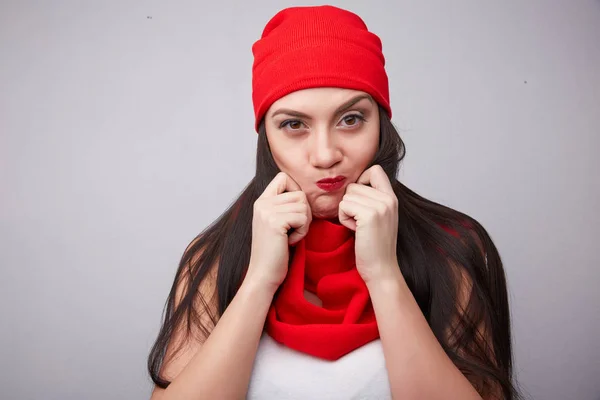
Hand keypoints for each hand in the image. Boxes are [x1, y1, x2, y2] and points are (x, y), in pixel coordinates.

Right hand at [246, 172, 312, 292]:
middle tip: (293, 230)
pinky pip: (302, 218)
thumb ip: (284, 206)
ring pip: (303, 205)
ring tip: (290, 237)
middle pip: (299, 193)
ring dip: (303, 224)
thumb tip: (304, 193)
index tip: (294, 211)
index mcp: (261, 201)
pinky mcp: (275, 222)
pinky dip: (302, 232)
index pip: (283, 177)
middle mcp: (262, 203)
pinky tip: (289, 242)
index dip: (296, 190)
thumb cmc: (275, 252)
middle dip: (304, 213)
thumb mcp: (276, 223)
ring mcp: (267, 211)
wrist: (263, 274)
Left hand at [338, 165, 398, 283]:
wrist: (381, 269)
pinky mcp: (369, 215)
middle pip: (353, 185)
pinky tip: (355, 231)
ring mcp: (380, 206)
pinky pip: (343, 206)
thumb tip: (353, 183)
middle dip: (350, 203)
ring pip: (346, 196)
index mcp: (392, 197)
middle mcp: (389, 198)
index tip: (359, 199)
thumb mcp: (379, 216)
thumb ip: (372, 198)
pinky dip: (344, 219)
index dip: (361, 180)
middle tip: (360, 222)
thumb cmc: (374, 245)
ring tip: (359, 228)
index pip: (375, 170)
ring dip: (346, 212)